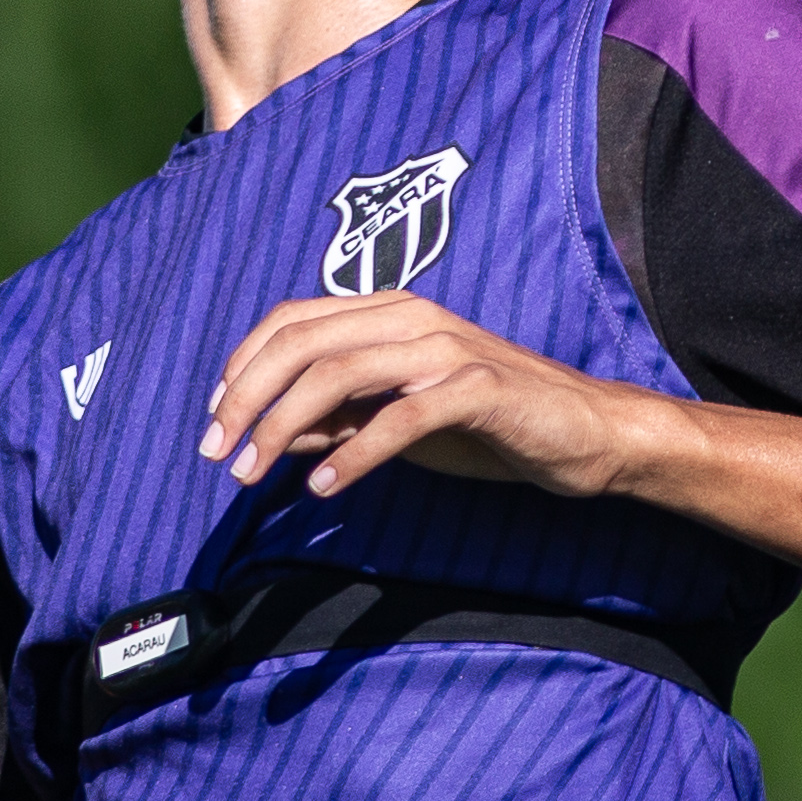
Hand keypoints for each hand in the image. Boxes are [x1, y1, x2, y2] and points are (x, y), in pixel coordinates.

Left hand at [200, 294, 690, 499]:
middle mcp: (412, 317)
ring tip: (251, 472)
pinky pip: (400, 416)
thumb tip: (277, 433)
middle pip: (302, 343)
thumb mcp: (401, 420)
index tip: (213, 420)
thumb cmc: (493, 425)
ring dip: (283, 425)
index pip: (292, 321)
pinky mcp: (479, 389)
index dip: (241, 367)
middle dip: (246, 398)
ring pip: (339, 373)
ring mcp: (446, 348)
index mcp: (390, 313)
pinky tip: (323, 487)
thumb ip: (342, 417)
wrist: (588, 434)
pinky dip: (353, 453)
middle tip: (215, 452)